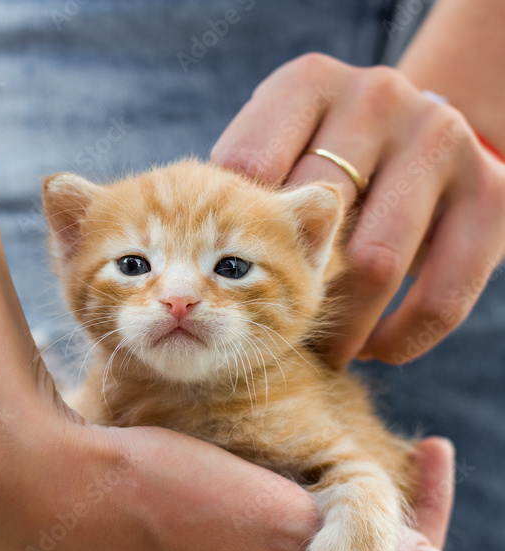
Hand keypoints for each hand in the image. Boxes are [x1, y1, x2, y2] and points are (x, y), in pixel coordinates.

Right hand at [0, 374, 451, 550]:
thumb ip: (346, 545)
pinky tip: (272, 479)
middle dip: (386, 528)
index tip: (432, 446)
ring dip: (334, 522)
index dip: (428, 521)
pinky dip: (283, 518)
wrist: (42, 495)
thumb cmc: (151, 501)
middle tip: (400, 466)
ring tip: (343, 471)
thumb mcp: (261, 521)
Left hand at [211, 53, 504, 366]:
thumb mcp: (278, 147)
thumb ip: (238, 189)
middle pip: (313, 220)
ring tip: (324, 353)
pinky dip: (402, 338)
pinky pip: (441, 296)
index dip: (230, 235)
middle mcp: (376, 99)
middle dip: (286, 288)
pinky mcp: (491, 196)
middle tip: (271, 331)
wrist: (430, 137)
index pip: (248, 168)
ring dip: (344, 327)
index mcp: (308, 84)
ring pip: (375, 265)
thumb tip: (187, 271)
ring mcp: (438, 142)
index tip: (225, 279)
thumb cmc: (324, 158)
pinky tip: (377, 349)